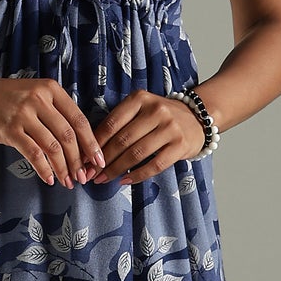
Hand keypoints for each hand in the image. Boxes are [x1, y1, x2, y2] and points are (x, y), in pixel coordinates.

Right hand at [0, 72, 106, 187]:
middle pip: (68, 135)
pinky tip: (49, 178)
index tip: (98, 161)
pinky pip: (33, 153)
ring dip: (63, 168)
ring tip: (68, 182)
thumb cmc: (7, 98)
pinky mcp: (10, 129)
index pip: (79, 120)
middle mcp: (40, 100)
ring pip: (52, 146)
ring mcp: (24, 114)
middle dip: (79, 160)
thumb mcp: (35, 95)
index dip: (91, 143)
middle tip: (82, 177)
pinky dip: (44, 169)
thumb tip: (77, 145)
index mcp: (51, 90)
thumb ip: (55, 112)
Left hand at [89, 89, 206, 184]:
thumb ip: (119, 124)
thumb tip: (90, 151)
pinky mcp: (180, 145)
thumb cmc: (160, 117)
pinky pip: (154, 165)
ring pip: (136, 154)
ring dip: (116, 170)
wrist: (198, 117)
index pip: (111, 123)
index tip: (83, 159)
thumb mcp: (140, 110)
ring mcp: (170, 128)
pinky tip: (124, 181)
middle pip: (122, 140)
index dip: (94, 144)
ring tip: (103, 179)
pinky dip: (136, 175)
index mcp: (140, 99)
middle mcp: (156, 110)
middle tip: (90, 173)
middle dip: (102, 160)